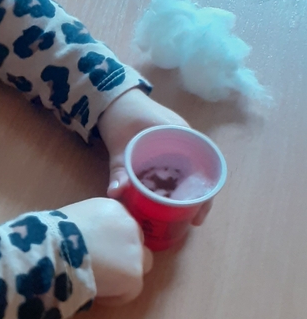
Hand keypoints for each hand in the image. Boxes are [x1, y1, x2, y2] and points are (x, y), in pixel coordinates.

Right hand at [63, 197, 152, 305]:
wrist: (55, 250)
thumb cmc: (53, 233)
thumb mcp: (72, 217)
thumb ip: (88, 226)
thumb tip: (86, 240)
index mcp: (114, 209)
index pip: (122, 226)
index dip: (110, 242)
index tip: (95, 252)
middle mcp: (131, 226)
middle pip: (136, 244)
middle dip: (122, 256)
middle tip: (102, 268)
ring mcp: (136, 252)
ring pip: (139, 266)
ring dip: (123, 275)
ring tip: (101, 283)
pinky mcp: (134, 276)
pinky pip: (131, 291)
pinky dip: (115, 295)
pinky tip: (97, 294)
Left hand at [97, 88, 211, 226]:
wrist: (112, 97)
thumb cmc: (121, 115)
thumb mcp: (119, 144)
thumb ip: (118, 169)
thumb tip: (115, 194)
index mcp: (181, 134)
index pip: (206, 165)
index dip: (206, 193)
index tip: (199, 214)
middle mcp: (184, 139)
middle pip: (199, 173)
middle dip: (197, 199)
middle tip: (189, 221)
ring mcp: (176, 143)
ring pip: (189, 173)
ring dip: (186, 194)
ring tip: (181, 216)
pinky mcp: (166, 148)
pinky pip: (177, 170)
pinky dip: (175, 185)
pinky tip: (169, 202)